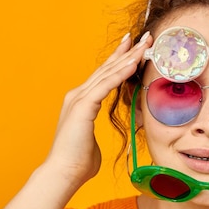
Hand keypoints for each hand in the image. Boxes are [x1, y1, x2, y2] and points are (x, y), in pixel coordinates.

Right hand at [45, 32, 151, 189]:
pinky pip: (106, 85)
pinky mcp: (83, 106)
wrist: (64, 172)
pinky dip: (120, 73)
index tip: (132, 45)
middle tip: (144, 37)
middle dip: (127, 51)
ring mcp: (79, 98)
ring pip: (108, 72)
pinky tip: (133, 62)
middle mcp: (78, 95)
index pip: (103, 75)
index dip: (118, 59)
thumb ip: (97, 133)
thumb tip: (101, 139)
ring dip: (128, 57)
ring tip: (144, 45)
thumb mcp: (92, 140)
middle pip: (107, 68)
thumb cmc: (78, 162)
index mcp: (81, 101)